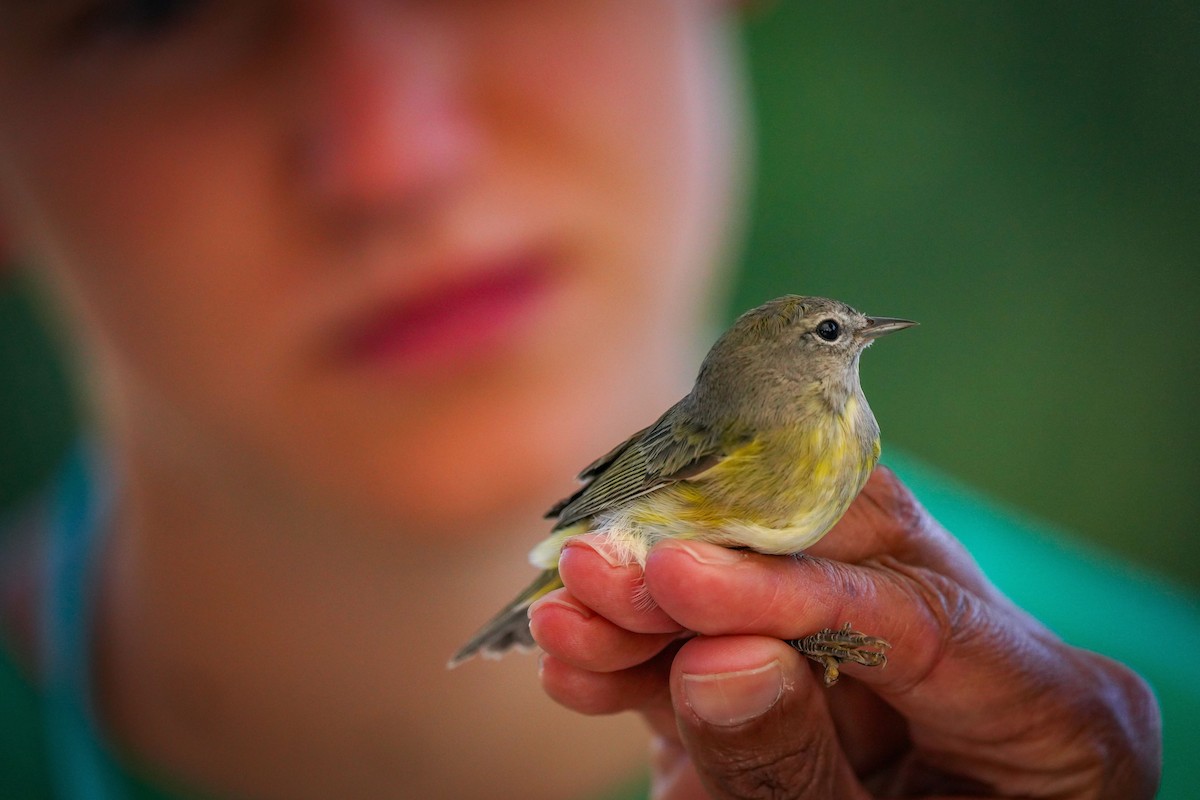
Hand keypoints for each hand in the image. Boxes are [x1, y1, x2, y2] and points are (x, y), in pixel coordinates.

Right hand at [529, 467, 1160, 798]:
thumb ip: (796, 772)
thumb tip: (716, 656)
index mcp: (1051, 712)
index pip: (919, 609)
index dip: (785, 588)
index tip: (675, 576)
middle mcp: (970, 654)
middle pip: (844, 547)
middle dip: (707, 556)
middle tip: (605, 562)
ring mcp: (879, 658)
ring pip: (763, 573)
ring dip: (653, 598)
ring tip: (566, 605)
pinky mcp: (796, 678)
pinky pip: (716, 641)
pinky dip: (641, 652)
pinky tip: (574, 656)